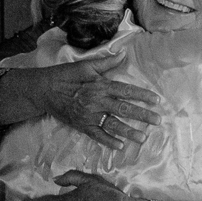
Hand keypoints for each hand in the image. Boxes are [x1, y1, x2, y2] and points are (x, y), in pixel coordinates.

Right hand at [31, 52, 162, 149]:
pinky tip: (120, 146)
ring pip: (113, 124)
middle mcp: (97, 101)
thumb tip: (123, 54)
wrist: (44, 90)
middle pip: (124, 109)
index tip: (157, 100)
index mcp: (100, 85)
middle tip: (158, 120)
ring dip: (129, 132)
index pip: (126, 91)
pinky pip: (97, 135)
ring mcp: (89, 115)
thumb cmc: (65, 75)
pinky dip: (108, 141)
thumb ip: (106, 62)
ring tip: (143, 137)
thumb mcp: (86, 65)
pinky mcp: (81, 125)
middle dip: (142, 115)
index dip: (142, 95)